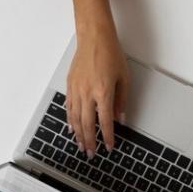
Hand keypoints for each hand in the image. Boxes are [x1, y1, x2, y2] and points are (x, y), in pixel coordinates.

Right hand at [65, 29, 129, 151]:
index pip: (105, 121)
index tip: (109, 146)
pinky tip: (72, 128)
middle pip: (87, 124)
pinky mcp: (70, 85)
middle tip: (91, 153)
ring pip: (75, 118)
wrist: (94, 38)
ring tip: (81, 145)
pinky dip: (70, 120)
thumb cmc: (110, 54)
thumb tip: (121, 118)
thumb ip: (122, 100)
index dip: (108, 137)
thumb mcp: (124, 78)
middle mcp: (87, 93)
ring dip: (78, 134)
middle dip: (90, 141)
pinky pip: (68, 108)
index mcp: (103, 92)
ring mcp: (76, 90)